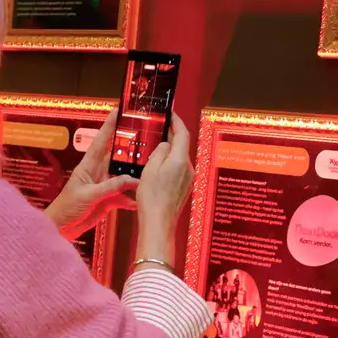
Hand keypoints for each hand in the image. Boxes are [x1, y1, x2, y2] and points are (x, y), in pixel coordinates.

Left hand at [45, 108, 137, 238]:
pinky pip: (124, 197)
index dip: (109, 125)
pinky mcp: (108, 200)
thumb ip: (111, 186)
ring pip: (124, 177)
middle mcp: (98, 173)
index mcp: (89, 166)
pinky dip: (132, 199)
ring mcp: (104, 186)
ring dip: (136, 177)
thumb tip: (132, 179)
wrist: (62, 228)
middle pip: (118, 157)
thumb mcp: (89, 195)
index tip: (119, 110)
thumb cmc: (67, 208)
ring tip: (152, 171)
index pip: (101, 141)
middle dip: (132, 150)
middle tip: (149, 140)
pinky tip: (142, 201)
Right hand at [134, 112, 195, 263]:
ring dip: (168, 153)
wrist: (158, 223)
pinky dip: (168, 165)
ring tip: (152, 153)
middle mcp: (188, 168)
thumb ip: (159, 152)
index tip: (170, 114)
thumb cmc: (151, 198)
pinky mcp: (184, 188)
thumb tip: (165, 145)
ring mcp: (188, 179)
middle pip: (181, 146)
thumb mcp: (149, 169)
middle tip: (157, 131)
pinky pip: (177, 170)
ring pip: (178, 159)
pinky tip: (156, 171)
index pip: (182, 134)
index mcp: (179, 160)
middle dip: (170, 138)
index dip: (176, 121)